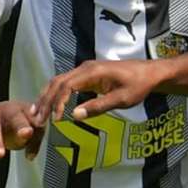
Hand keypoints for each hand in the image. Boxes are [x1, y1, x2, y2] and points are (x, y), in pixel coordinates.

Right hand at [0, 100, 42, 160]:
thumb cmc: (5, 125)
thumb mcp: (20, 135)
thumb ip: (30, 141)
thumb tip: (31, 155)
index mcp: (27, 113)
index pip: (36, 122)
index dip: (39, 132)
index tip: (34, 146)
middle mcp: (11, 109)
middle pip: (18, 117)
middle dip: (23, 125)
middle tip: (27, 133)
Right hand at [30, 59, 164, 127]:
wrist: (149, 73)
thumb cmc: (138, 86)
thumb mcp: (121, 100)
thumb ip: (98, 106)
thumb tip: (74, 115)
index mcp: (92, 72)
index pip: (66, 86)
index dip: (58, 103)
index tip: (54, 119)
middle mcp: (85, 68)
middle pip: (57, 82)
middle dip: (46, 101)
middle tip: (37, 119)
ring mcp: (85, 70)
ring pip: (59, 81)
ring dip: (47, 97)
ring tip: (37, 113)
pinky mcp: (87, 74)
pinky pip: (66, 83)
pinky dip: (56, 94)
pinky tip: (50, 106)